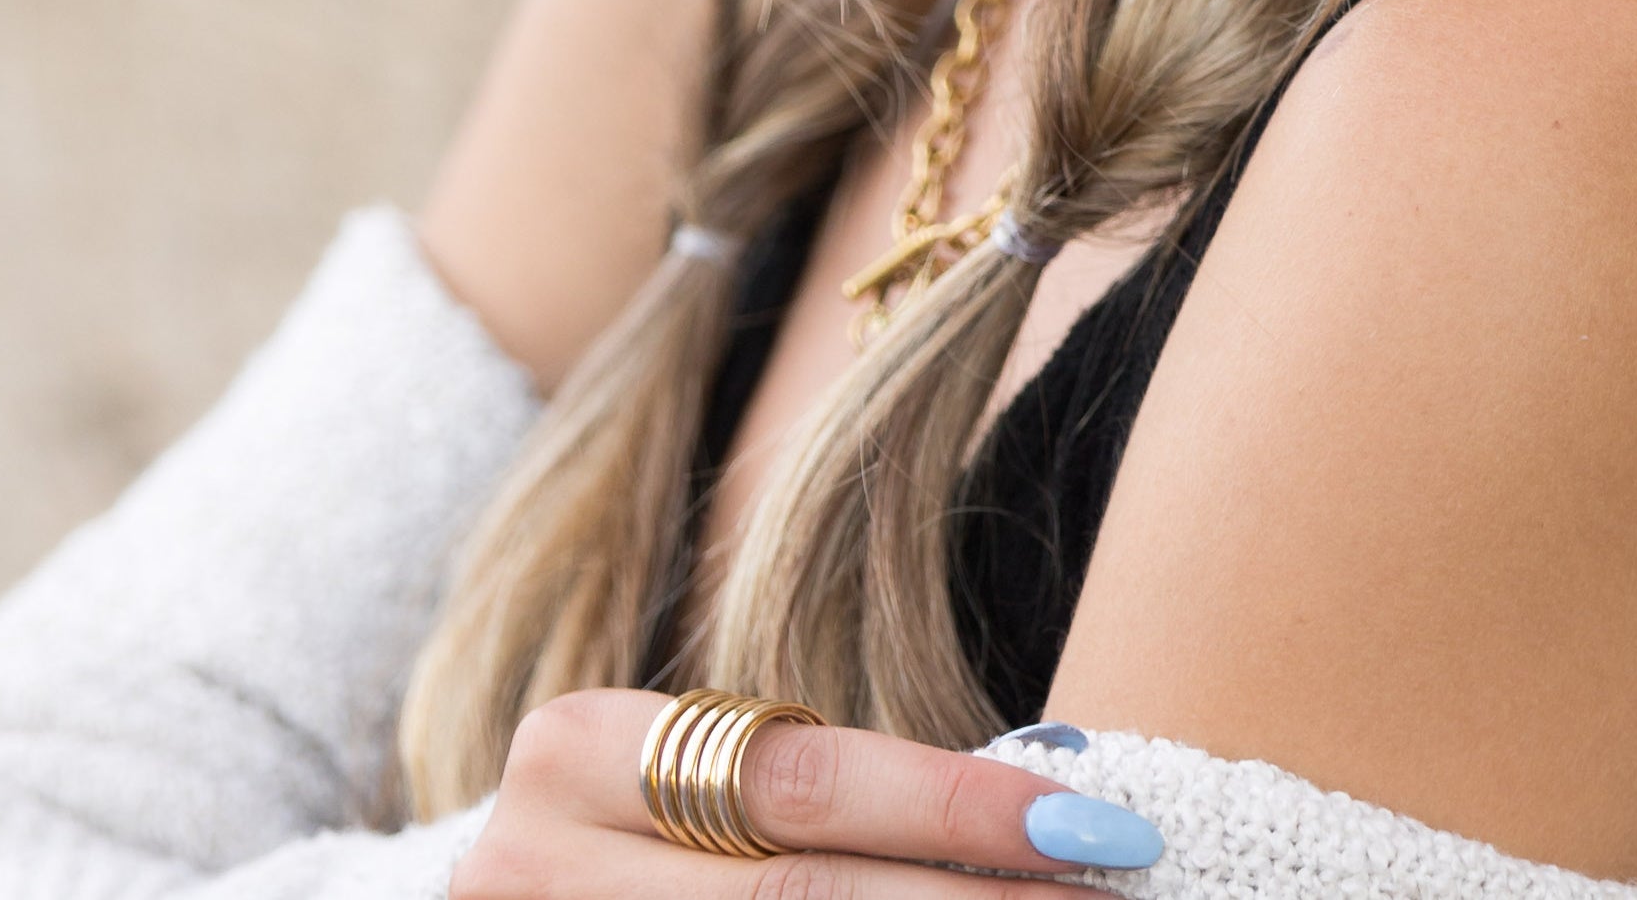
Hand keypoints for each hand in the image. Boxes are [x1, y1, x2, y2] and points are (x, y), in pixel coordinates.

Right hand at [450, 691, 1164, 894]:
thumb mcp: (698, 780)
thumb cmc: (640, 833)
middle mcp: (535, 859)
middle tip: (1102, 897)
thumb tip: (1065, 766)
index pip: (803, 782)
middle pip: (799, 898)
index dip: (953, 806)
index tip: (1091, 824)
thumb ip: (829, 788)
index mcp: (580, 750)